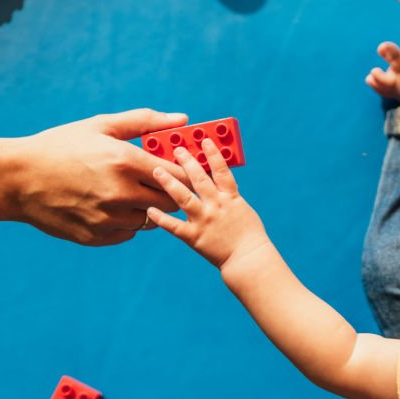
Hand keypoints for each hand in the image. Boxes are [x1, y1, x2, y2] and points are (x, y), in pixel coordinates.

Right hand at [4, 109, 189, 245]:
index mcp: (125, 162)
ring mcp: (108, 219)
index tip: (183, 170)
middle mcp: (121, 193)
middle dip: (169, 192)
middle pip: (170, 202)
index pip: (178, 176)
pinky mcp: (96, 236)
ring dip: (146, 208)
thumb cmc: (60, 146)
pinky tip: (108, 205)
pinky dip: (125, 221)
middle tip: (157, 182)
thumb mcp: (101, 126)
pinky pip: (128, 233)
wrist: (16, 179)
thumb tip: (184, 120)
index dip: (185, 174)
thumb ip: (146, 122)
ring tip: (126, 192)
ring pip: (150, 220)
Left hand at [146, 139, 270, 269]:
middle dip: (186, 161)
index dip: (212, 153)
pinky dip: (161, 218)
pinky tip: (149, 210)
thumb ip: (228, 194)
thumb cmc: (249, 234)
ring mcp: (204, 220)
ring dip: (169, 183)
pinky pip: (174, 226)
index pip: (221, 170)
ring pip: (183, 197)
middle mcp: (216, 205)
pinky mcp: (194, 236)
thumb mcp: (242, 208)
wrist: (248, 258)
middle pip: (199, 178)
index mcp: (230, 197)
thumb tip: (217, 180)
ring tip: (156, 170)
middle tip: (176, 149)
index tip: (204, 140)